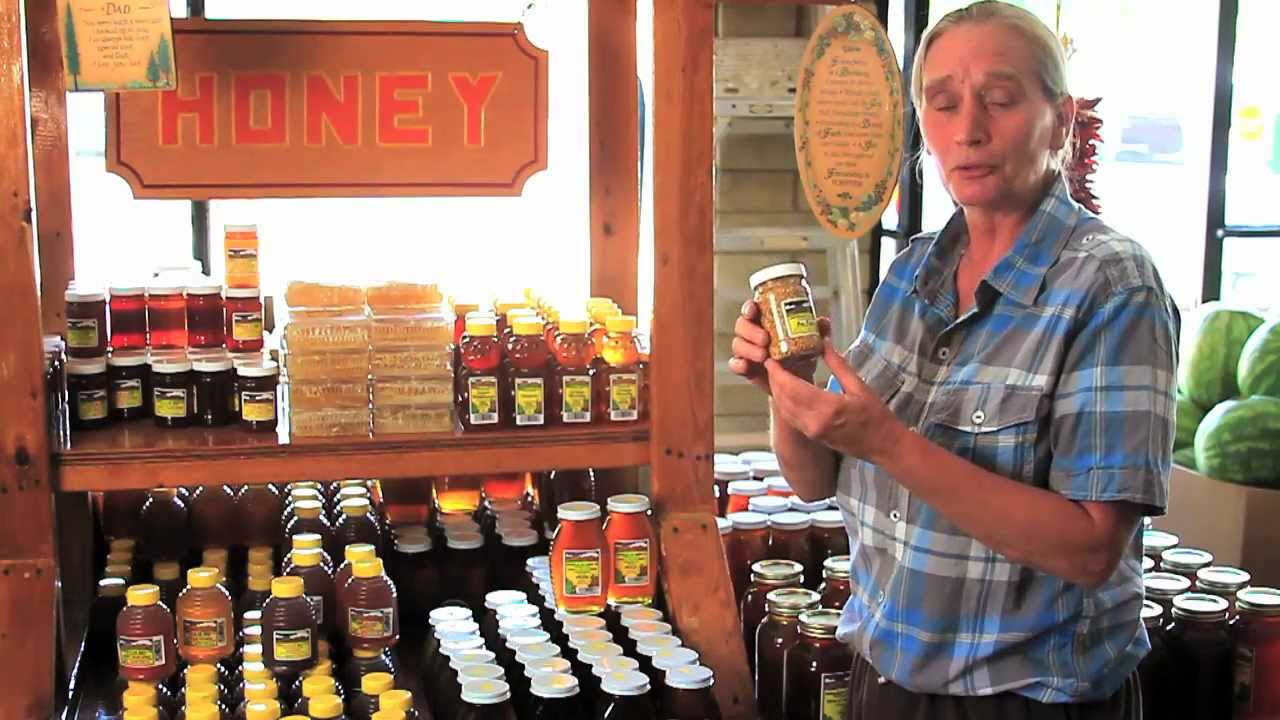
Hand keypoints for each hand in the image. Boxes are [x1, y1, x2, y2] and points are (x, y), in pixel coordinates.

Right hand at [728, 300, 828, 394]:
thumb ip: (817, 330)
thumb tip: (823, 322)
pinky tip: (747, 366)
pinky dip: (739, 364)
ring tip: (763, 355)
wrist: (797, 382)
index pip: (752, 309)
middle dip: (751, 331)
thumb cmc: (801, 355)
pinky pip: (735, 364)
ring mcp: (747, 350)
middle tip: (765, 339)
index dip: (749, 307)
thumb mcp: (811, 341)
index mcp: (765, 320)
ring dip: (748, 348)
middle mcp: (753, 333)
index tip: (753, 310)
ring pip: (738, 344)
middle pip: (741, 325)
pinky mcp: (745, 367)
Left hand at [764, 338, 908, 465]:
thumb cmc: (876, 416)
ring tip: (776, 373)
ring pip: (783, 409)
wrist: (883, 445)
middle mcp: (814, 422)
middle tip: (771, 362)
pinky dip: (783, 402)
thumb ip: (838, 364)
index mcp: (827, 408)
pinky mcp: (811, 436)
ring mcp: (811, 431)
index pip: (792, 387)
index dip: (778, 373)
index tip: (771, 358)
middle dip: (774, 379)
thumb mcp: (859, 386)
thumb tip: (824, 342)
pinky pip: (790, 417)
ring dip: (776, 391)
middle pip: (783, 398)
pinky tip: (785, 391)